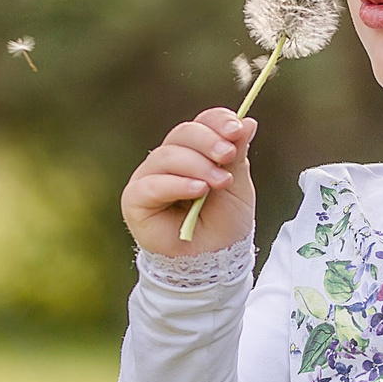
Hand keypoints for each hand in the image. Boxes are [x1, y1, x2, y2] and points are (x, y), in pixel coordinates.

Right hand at [121, 108, 257, 256]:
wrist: (213, 261)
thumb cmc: (224, 225)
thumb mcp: (237, 186)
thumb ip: (237, 155)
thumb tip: (247, 121)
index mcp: (194, 152)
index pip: (200, 124)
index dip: (216, 121)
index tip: (236, 129)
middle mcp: (169, 161)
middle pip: (182, 134)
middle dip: (208, 141)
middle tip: (228, 156)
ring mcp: (149, 178)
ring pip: (167, 156)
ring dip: (197, 166)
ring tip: (218, 183)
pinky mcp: (135, 200)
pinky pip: (152, 184)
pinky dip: (176, 184)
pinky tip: (198, 190)